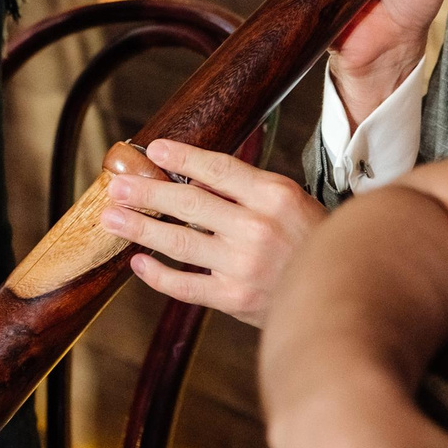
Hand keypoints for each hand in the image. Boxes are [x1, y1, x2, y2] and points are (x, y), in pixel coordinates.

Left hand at [98, 138, 324, 325]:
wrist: (335, 292)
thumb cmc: (309, 241)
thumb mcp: (291, 202)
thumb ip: (246, 190)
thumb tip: (190, 174)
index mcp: (274, 195)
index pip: (217, 169)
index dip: (181, 157)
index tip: (153, 149)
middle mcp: (256, 228)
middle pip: (189, 202)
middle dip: (147, 191)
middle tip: (118, 185)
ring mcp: (243, 265)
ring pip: (178, 240)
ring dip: (139, 227)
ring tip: (112, 218)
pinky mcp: (233, 298)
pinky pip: (184, 285)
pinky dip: (157, 274)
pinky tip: (138, 262)